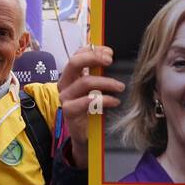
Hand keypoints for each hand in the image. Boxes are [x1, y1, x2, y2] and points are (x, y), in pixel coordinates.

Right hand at [57, 45, 123, 168]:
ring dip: (106, 82)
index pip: (77, 54)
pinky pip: (88, 101)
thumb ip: (98, 73)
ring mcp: (65, 97)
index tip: (110, 52)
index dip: (93, 50)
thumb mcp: (95, 88)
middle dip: (93, 58)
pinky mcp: (69, 111)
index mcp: (70, 75)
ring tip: (120, 87)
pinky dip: (104, 99)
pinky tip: (115, 101)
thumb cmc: (91, 108)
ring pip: (85, 82)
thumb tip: (110, 56)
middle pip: (74, 62)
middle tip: (110, 60)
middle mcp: (64, 83)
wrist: (85, 134)